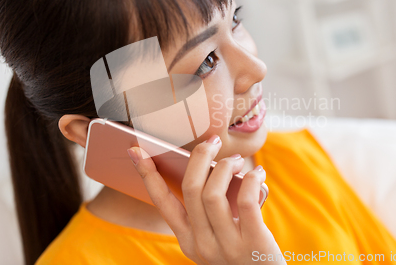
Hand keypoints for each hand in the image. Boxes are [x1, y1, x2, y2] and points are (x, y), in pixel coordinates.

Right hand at [128, 135, 285, 264]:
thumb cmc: (242, 254)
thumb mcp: (215, 239)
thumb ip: (208, 213)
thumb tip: (210, 168)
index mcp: (188, 240)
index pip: (162, 203)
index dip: (148, 175)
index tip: (137, 151)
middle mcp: (202, 244)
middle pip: (190, 188)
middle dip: (199, 157)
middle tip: (212, 142)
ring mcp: (226, 246)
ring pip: (213, 193)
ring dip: (225, 167)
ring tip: (237, 160)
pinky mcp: (253, 243)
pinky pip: (245, 202)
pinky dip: (251, 180)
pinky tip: (258, 174)